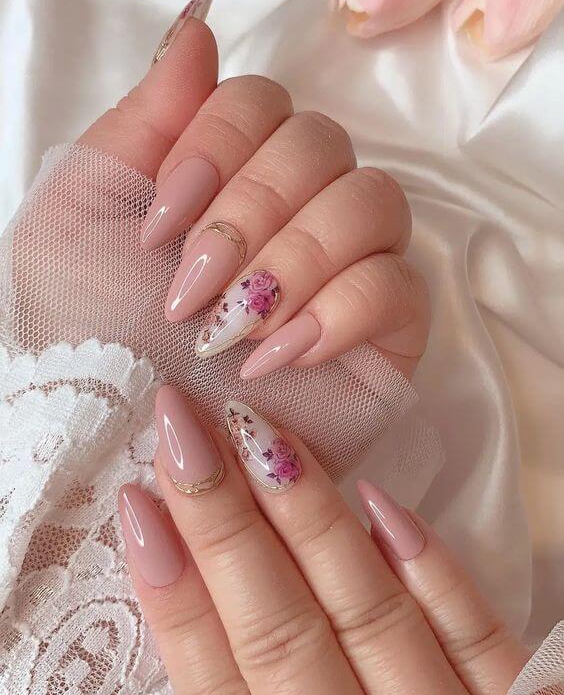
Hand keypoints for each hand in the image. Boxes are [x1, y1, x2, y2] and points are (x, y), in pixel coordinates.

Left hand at [81, 14, 428, 378]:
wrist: (123, 446)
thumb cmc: (89, 336)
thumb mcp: (80, 216)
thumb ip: (142, 120)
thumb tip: (199, 31)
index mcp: (229, 177)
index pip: (264, 103)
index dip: (218, 146)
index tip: (160, 224)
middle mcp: (294, 210)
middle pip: (323, 145)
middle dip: (251, 214)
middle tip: (190, 291)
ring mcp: (345, 268)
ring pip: (374, 203)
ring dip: (294, 262)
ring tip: (231, 330)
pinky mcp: (383, 333)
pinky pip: (401, 287)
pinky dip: (338, 313)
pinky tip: (277, 357)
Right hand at [119, 386, 528, 694]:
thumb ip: (226, 692)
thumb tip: (179, 582)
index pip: (212, 677)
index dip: (171, 589)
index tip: (137, 498)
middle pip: (279, 630)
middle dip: (223, 522)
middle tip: (184, 427)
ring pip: (369, 614)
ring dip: (310, 521)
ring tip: (261, 436)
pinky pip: (481, 640)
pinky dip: (434, 574)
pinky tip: (384, 503)